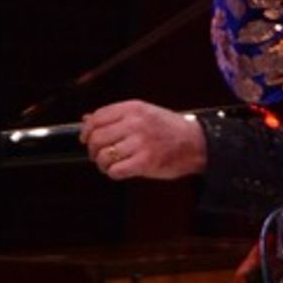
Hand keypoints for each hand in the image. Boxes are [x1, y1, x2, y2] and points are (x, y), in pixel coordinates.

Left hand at [79, 101, 207, 181]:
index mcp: (134, 109)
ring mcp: (141, 142)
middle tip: (98, 156)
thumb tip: (86, 120)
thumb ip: (116, 116)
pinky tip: (119, 171)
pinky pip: (116, 170)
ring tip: (109, 165)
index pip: (98, 118)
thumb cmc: (170, 129)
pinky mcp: (146, 161)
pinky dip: (113, 173)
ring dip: (102, 164)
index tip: (85, 138)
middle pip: (97, 137)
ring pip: (105, 156)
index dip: (86, 130)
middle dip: (93, 150)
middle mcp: (135, 123)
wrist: (197, 142)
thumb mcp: (144, 113)